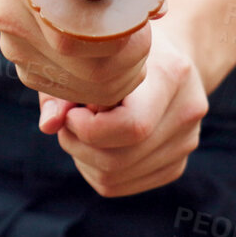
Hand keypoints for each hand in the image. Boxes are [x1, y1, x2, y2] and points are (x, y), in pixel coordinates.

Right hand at [0, 0, 152, 106]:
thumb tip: (158, 10)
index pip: (76, 26)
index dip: (119, 32)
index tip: (140, 20)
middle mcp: (9, 15)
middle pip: (78, 59)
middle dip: (127, 57)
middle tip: (145, 39)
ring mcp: (12, 46)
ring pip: (79, 84)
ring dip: (120, 75)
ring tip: (136, 53)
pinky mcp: (23, 68)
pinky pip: (71, 91)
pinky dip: (103, 85)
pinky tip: (118, 66)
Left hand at [37, 22, 207, 197]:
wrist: (165, 57)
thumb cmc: (119, 51)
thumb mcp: (91, 54)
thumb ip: (65, 87)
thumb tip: (48, 125)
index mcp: (172, 74)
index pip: (131, 126)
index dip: (87, 127)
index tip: (71, 110)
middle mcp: (187, 112)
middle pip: (119, 159)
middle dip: (78, 145)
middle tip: (67, 121)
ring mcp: (187, 142)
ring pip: (115, 177)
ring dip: (83, 158)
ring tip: (80, 128)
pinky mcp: (176, 164)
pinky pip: (121, 186)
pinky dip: (96, 170)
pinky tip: (95, 143)